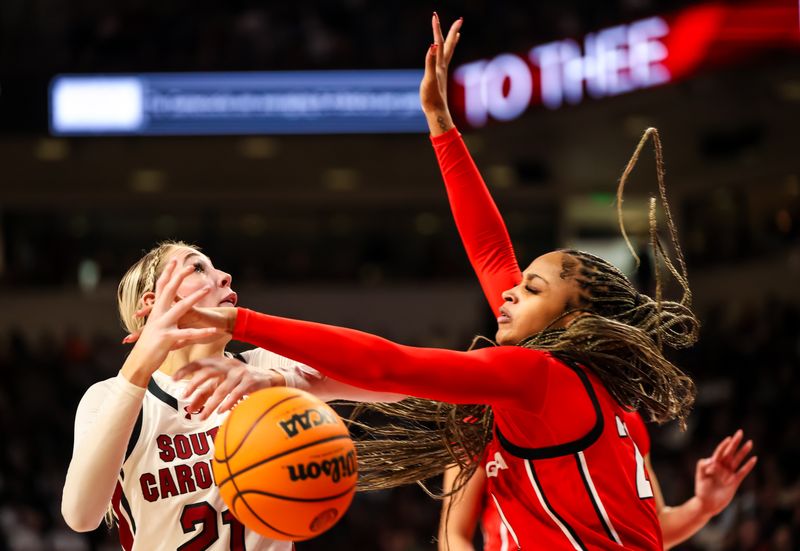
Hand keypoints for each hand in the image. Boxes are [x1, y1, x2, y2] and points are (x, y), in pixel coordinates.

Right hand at [120, 259, 222, 384]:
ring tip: (207, 288)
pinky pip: (188, 334)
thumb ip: (162, 318)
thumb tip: (164, 309)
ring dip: (195, 297)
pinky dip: (202, 333)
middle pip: (170, 290)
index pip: (162, 287)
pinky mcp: (167, 338)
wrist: (138, 364)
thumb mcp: (155, 329)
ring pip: (181, 308)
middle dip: (180, 276)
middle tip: (191, 265)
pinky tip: (214, 330)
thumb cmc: (148, 347)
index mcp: (156, 311)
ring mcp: (162, 325)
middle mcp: (158, 315)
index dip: (168, 273)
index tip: (175, 261)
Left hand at [173, 357, 285, 419]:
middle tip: (184, 396)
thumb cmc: (242, 381)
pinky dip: (227, 403)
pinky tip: (220, 411)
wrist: (269, 379)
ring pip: (221, 388)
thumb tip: (190, 408)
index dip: (186, 369)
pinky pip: (236, 394)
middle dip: (194, 384)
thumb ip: (206, 393)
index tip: (173, 378)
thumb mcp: (223, 384)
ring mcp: (241, 373)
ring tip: (202, 417)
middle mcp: (229, 365)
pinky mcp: (251, 382)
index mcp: (221, 362)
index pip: (200, 362)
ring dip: (210, 404)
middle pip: (208, 372)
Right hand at [421, 13, 461, 133]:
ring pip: (448, 52)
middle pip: (449, 45)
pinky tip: (444, 54)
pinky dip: (446, 53)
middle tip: (460, 20)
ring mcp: (442, 71)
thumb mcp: (429, 79)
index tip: (435, 15)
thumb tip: (432, 46)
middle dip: (452, 31)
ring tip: (457, 33)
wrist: (436, 111)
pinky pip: (444, 61)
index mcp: (440, 64)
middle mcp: (443, 65)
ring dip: (452, 41)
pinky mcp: (439, 77)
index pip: (439, 42)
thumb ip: (430, 62)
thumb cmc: (431, 97)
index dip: (437, 28)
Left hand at [694, 429, 756, 516]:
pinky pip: (743, 472)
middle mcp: (722, 467)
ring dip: (743, 452)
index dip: (724, 445)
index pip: (720, 451)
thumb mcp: (700, 476)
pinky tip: (754, 459)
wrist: (707, 504)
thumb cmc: (702, 489)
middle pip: (730, 452)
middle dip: (735, 443)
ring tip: (750, 442)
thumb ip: (703, 466)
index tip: (729, 438)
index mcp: (713, 464)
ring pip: (737, 460)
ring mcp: (729, 474)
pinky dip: (748, 465)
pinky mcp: (735, 481)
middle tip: (740, 432)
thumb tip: (712, 461)